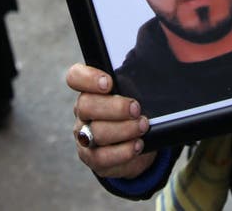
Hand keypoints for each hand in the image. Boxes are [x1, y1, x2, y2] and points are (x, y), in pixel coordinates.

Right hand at [66, 63, 154, 178]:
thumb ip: (133, 83)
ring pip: (96, 132)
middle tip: (136, 109)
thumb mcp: (134, 92)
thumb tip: (155, 73)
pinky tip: (137, 145)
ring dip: (124, 129)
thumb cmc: (133, 111)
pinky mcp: (92, 158)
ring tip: (143, 126)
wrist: (137, 143)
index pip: (75, 77)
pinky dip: (123, 151)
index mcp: (89, 90)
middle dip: (115, 107)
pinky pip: (102, 157)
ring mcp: (84, 136)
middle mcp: (83, 112)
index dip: (88, 78)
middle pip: (85, 105)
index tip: (108, 82)